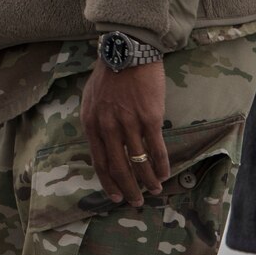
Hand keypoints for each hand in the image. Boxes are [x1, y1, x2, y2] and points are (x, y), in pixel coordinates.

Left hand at [80, 61, 168, 206]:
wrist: (127, 52)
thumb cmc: (109, 75)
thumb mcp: (90, 100)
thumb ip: (95, 123)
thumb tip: (102, 146)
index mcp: (91, 123)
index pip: (99, 161)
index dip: (108, 182)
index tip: (116, 196)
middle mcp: (107, 127)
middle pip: (118, 167)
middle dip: (128, 189)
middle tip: (136, 202)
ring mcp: (129, 123)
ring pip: (138, 162)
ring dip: (148, 181)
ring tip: (154, 191)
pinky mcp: (149, 118)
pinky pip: (156, 149)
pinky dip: (161, 166)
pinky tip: (165, 174)